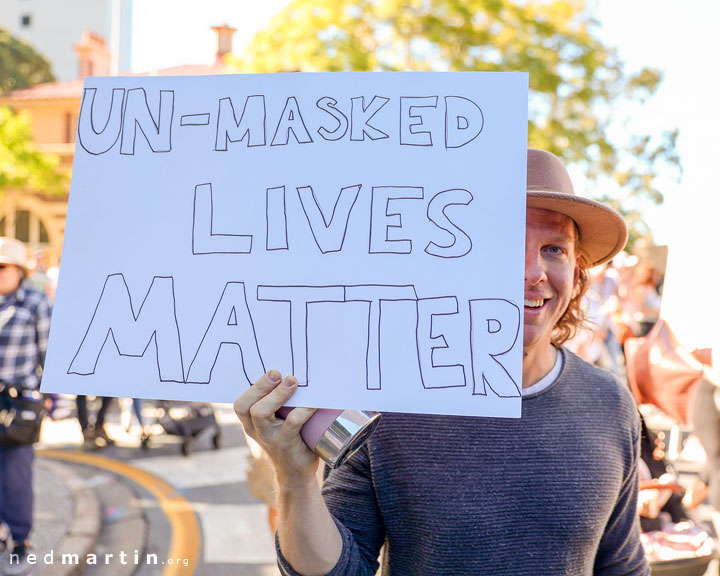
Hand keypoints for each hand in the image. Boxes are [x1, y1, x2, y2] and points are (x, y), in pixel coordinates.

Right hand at [234, 370, 318, 486]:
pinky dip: (303, 410)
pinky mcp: (285, 445)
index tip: (270, 370)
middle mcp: (255, 430)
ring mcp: (269, 438)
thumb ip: (279, 404)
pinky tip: (314, 403)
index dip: (252, 387)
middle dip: (261, 386)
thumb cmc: (290, 439)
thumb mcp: (277, 422)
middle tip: (278, 373)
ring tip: (292, 382)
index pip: (241, 404)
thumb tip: (296, 372)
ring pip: (261, 413)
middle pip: (246, 406)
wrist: (296, 473)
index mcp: (250, 423)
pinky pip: (291, 423)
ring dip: (277, 395)